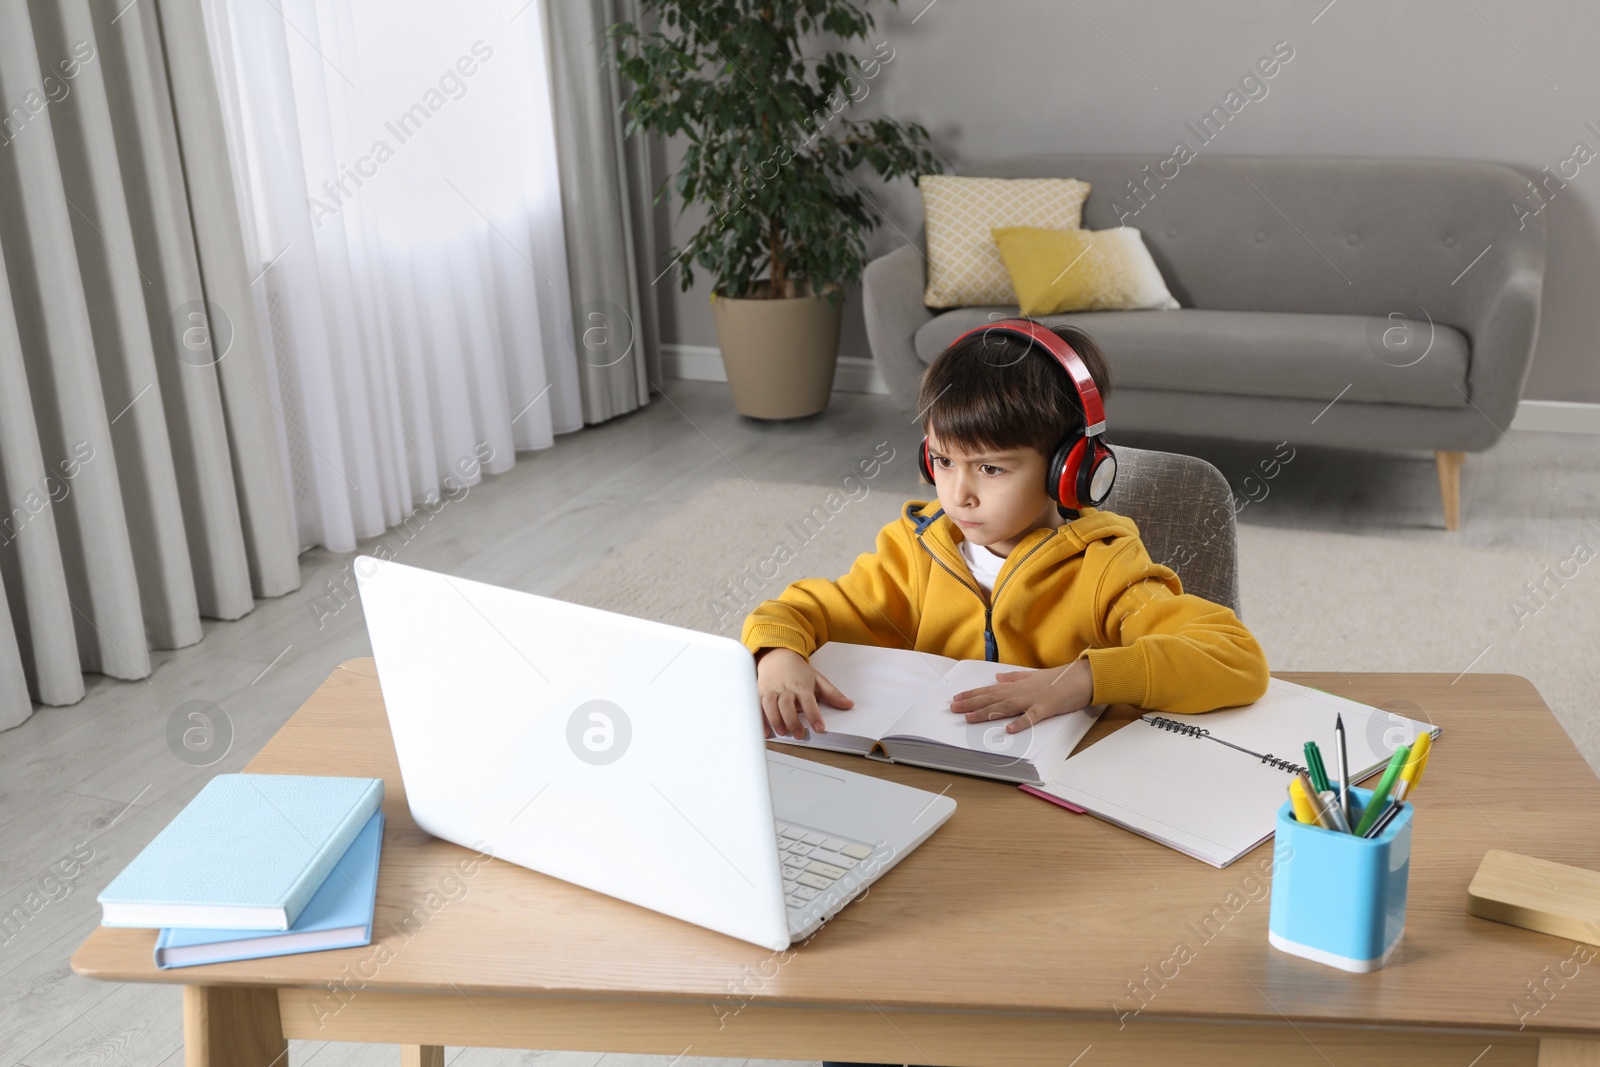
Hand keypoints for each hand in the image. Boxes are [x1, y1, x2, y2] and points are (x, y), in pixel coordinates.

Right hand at [755, 647, 853, 740]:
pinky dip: (761, 720)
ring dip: (775, 720)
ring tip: (782, 732)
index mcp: (801, 686)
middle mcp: (786, 689)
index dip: (814, 714)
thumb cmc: (798, 671)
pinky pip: (758, 707)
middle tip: (799, 734)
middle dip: (792, 721)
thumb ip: (833, 694)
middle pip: (787, 704)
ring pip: (770, 705)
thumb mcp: (818, 679)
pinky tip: (767, 731)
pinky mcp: (760, 693)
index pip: (808, 700)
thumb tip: (849, 704)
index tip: (820, 728)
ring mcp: (772, 691)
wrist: (778, 656)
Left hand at [949, 658, 1095, 732]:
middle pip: (992, 698)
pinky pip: (1032, 717)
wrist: (1082, 677)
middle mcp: (1021, 691)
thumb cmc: (1059, 679)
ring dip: (986, 712)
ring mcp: (1033, 699)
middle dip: (971, 703)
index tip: (956, 698)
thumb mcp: (1033, 676)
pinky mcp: (1046, 708)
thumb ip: (1013, 677)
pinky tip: (1008, 730)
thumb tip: (996, 677)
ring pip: (1005, 706)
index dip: (972, 694)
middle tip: (953, 708)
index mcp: (1018, 685)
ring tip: (969, 718)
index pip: (990, 690)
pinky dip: (1020, 723)